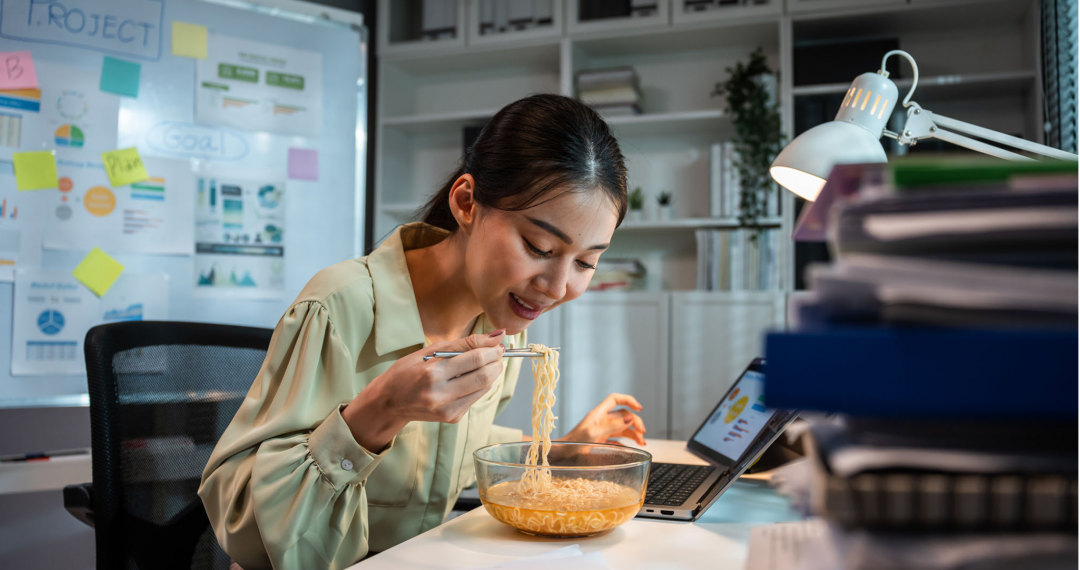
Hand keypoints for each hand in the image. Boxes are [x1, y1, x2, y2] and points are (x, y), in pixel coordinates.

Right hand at [342, 330, 505, 451]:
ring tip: (485, 362)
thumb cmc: (408, 371)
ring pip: (484, 387)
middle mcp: (440, 394)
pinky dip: (480, 384)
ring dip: (491, 372)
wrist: (390, 402)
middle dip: (496, 361)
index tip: (498, 342)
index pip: (474, 360)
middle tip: (497, 352)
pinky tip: (471, 377)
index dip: (492, 349)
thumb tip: (497, 336)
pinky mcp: (452, 418)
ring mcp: (447, 409)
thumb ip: (465, 343)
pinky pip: (476, 397)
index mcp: (432, 373)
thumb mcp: (431, 351)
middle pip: (484, 376)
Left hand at [560, 393, 645, 445]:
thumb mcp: (593, 434)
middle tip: (642, 433)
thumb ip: (612, 426)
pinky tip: (631, 448)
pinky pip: (617, 440)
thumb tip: (630, 418)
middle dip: (635, 422)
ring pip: (623, 428)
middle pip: (623, 415)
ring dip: (634, 433)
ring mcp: (602, 430)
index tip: (639, 408)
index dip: (628, 400)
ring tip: (642, 443)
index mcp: (598, 414)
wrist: (561, 456)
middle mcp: (601, 420)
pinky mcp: (601, 441)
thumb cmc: (572, 445)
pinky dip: (626, 443)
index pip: (615, 399)